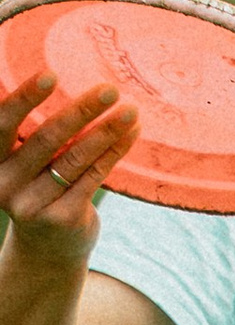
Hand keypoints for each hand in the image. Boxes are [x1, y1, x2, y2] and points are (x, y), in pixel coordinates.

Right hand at [0, 71, 138, 259]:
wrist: (47, 250)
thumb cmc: (38, 191)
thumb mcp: (24, 164)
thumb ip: (33, 134)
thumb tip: (69, 83)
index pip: (2, 123)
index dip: (25, 98)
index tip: (50, 74)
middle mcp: (5, 183)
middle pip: (46, 138)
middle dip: (81, 111)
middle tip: (109, 88)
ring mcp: (33, 204)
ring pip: (75, 158)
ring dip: (106, 131)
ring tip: (131, 109)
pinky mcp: (63, 218)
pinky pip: (93, 177)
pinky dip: (114, 152)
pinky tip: (131, 133)